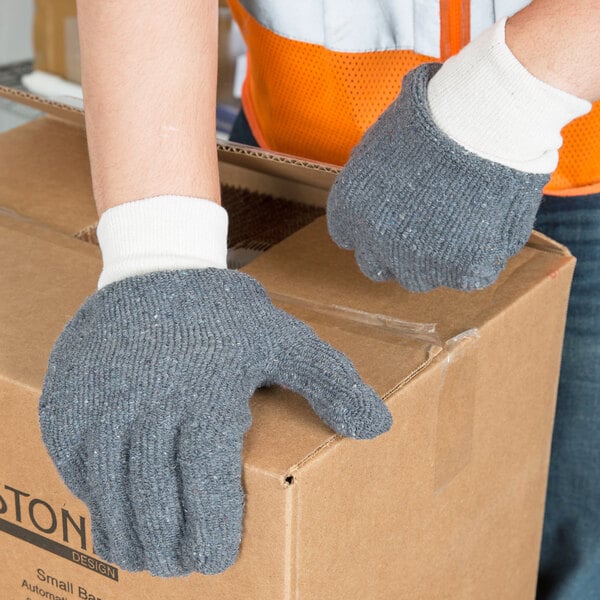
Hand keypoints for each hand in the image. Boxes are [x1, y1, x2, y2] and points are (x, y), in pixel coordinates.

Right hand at [39, 269, 390, 575]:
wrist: (157, 266)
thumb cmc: (225, 312)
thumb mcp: (286, 339)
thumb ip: (332, 383)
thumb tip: (378, 426)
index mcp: (207, 403)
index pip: (206, 499)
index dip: (210, 539)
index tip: (215, 559)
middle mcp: (147, 412)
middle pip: (154, 510)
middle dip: (169, 550)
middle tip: (179, 563)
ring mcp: (101, 409)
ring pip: (111, 499)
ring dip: (128, 537)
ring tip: (144, 554)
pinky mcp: (68, 403)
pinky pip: (76, 469)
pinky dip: (95, 497)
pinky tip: (111, 505)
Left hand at [327, 63, 549, 291]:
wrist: (481, 121)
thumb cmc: (434, 117)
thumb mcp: (379, 143)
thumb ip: (370, 180)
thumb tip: (377, 189)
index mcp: (348, 211)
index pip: (350, 238)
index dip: (373, 228)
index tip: (394, 216)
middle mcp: (375, 244)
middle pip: (379, 265)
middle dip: (396, 250)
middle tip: (425, 225)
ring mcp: (417, 262)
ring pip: (419, 277)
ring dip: (433, 258)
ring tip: (459, 222)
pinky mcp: (460, 269)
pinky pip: (467, 276)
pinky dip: (477, 258)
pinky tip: (485, 228)